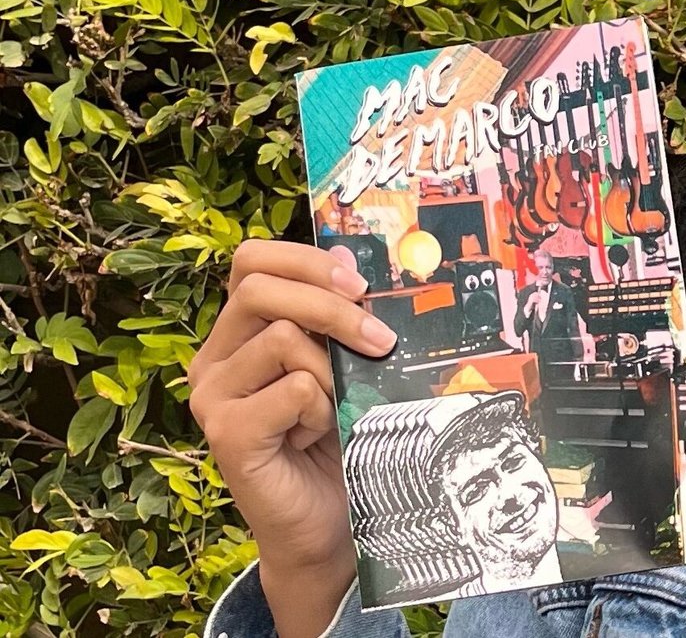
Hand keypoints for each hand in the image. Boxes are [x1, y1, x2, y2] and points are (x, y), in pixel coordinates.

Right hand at [189, 240, 395, 636]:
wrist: (326, 520)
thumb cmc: (339, 437)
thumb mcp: (343, 364)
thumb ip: (336, 317)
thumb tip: (350, 256)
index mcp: (239, 332)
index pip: (251, 261)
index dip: (305, 260)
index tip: (359, 282)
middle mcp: (213, 359)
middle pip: (261, 289)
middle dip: (332, 306)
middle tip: (381, 338)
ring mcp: (212, 397)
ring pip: (283, 338)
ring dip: (332, 370)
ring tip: (336, 407)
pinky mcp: (225, 433)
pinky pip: (293, 389)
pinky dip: (323, 408)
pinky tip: (318, 434)